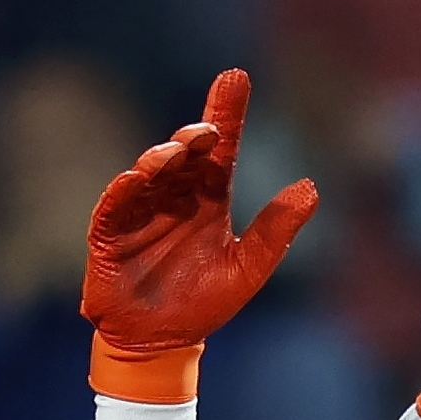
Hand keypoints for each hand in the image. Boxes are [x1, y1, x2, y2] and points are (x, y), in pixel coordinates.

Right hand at [82, 68, 319, 402]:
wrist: (161, 343)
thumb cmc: (204, 303)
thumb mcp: (248, 269)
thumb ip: (275, 231)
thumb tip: (310, 187)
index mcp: (209, 199)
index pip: (221, 148)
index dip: (227, 112)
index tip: (236, 76)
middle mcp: (174, 196)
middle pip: (184, 155)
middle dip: (193, 137)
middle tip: (206, 131)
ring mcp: (140, 212)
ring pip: (148, 174)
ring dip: (160, 160)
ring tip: (175, 154)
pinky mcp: (110, 235)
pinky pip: (114, 207)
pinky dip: (123, 191)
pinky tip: (135, 178)